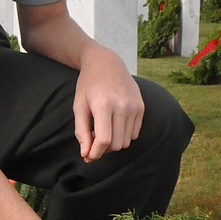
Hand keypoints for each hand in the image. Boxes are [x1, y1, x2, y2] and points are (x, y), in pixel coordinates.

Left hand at [73, 44, 144, 162]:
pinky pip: (134, 134)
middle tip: (93, 141)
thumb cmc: (88, 86)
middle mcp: (122, 106)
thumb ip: (81, 132)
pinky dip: (123, 135)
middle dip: (103, 149)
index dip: (95, 153)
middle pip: (116, 144)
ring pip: (126, 142)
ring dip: (114, 143)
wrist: (106, 63)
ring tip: (103, 131)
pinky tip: (114, 124)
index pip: (104, 140)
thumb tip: (86, 154)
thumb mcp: (79, 107)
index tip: (88, 156)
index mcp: (104, 105)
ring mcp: (135, 106)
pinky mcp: (141, 107)